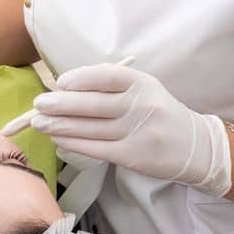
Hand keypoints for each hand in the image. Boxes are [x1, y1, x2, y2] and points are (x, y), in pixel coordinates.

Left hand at [1, 64, 231, 196]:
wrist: (194, 147)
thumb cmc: (159, 113)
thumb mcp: (144, 90)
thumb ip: (112, 86)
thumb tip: (67, 87)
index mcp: (143, 84)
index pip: (108, 77)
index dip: (82, 79)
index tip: (61, 83)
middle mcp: (141, 106)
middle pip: (94, 104)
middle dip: (61, 104)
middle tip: (39, 104)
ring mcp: (137, 132)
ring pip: (90, 128)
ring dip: (60, 125)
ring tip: (39, 122)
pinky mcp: (133, 156)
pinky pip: (95, 148)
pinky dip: (73, 142)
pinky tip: (57, 138)